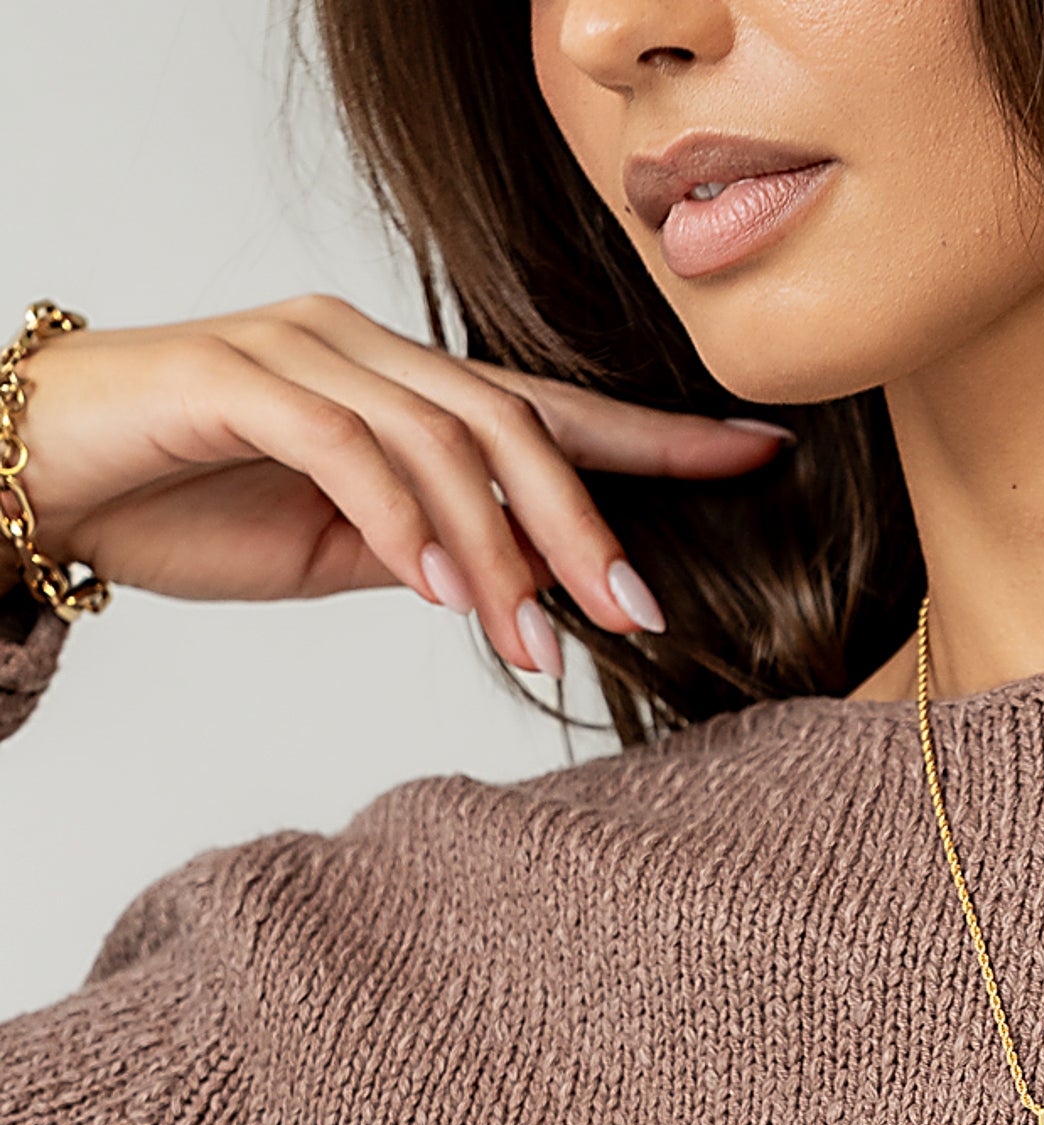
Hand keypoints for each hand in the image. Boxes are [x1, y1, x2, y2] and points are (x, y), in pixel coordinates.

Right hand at [9, 296, 792, 672]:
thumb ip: (429, 553)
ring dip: (497, 550)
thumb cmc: (185, 504)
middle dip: (585, 523)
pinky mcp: (233, 376)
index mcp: (402, 386)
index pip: (549, 407)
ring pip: (440, 439)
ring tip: (529, 641)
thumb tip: (520, 594)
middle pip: (513, 422)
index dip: (654, 436)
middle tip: (639, 612)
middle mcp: (365, 348)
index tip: (756, 457)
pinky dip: (401, 521)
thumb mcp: (335, 549)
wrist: (43, 475)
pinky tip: (436, 591)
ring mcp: (300, 352)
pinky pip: (344, 447)